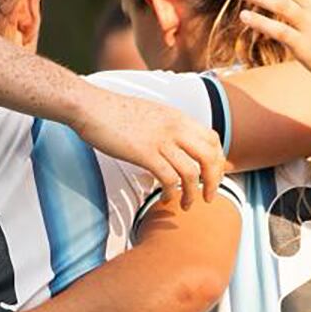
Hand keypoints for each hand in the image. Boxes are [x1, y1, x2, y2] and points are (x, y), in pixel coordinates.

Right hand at [71, 90, 223, 209]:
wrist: (91, 106)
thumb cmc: (115, 112)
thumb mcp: (151, 114)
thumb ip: (167, 127)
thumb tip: (174, 144)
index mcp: (178, 117)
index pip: (212, 139)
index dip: (218, 160)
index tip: (213, 176)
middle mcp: (175, 128)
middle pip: (210, 157)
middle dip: (213, 181)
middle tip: (209, 196)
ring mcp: (161, 141)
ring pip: (192, 172)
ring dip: (193, 193)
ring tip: (186, 205)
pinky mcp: (144, 154)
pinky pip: (169, 179)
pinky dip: (172, 193)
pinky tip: (166, 199)